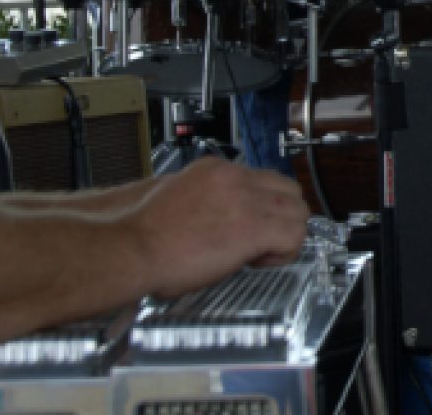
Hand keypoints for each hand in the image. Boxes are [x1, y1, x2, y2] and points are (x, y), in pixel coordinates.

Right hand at [123, 158, 308, 298]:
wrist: (132, 246)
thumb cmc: (144, 232)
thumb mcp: (176, 196)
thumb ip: (204, 198)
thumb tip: (217, 216)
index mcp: (216, 169)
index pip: (264, 179)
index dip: (264, 206)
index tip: (250, 228)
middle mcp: (235, 177)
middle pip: (289, 190)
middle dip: (283, 217)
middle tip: (262, 241)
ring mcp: (245, 199)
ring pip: (299, 211)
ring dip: (287, 234)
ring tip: (261, 253)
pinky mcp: (252, 227)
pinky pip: (294, 236)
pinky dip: (286, 252)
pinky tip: (260, 261)